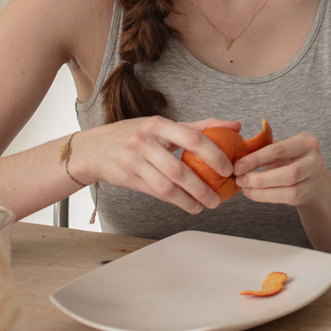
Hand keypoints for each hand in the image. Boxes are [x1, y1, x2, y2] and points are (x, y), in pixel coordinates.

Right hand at [77, 116, 240, 213]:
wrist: (95, 148)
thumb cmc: (136, 134)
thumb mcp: (163, 125)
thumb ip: (199, 126)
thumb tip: (235, 125)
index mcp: (158, 124)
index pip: (192, 138)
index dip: (214, 154)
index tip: (228, 169)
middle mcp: (144, 142)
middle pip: (179, 169)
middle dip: (202, 187)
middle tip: (219, 197)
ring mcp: (133, 161)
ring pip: (166, 186)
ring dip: (188, 200)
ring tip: (204, 206)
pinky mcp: (127, 178)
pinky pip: (155, 192)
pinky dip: (173, 201)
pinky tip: (187, 205)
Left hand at [233, 132, 330, 209]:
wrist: (309, 176)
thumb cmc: (288, 158)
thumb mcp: (279, 148)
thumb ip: (261, 147)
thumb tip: (237, 152)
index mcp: (306, 142)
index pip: (279, 150)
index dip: (256, 159)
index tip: (237, 166)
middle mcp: (314, 161)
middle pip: (289, 173)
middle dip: (260, 178)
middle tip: (239, 179)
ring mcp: (312, 179)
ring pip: (288, 188)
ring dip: (261, 190)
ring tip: (244, 187)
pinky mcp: (306, 194)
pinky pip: (285, 198)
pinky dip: (264, 196)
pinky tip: (252, 193)